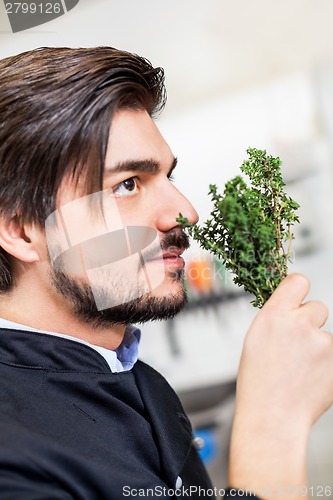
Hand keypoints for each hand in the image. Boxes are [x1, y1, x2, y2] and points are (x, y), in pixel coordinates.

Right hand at [228, 273, 332, 497]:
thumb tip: (292, 305)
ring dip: (318, 345)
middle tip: (296, 343)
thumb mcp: (256, 338)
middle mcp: (301, 325)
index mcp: (275, 315)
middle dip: (310, 321)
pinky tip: (309, 377)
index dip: (298, 291)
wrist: (272, 417)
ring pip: (326, 334)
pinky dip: (325, 363)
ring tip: (300, 367)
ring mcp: (323, 344)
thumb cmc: (259, 381)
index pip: (298, 282)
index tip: (297, 299)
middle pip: (318, 307)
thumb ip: (277, 317)